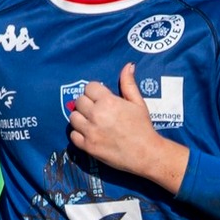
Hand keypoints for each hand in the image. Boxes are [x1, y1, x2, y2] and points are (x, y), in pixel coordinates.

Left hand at [67, 62, 187, 189]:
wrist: (146, 154)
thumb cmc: (143, 127)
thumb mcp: (138, 103)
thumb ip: (128, 84)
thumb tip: (128, 65)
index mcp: (108, 101)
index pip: (88, 87)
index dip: (94, 92)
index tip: (100, 98)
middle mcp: (96, 114)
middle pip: (79, 101)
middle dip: (87, 104)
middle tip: (96, 110)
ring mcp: (90, 131)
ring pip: (73, 117)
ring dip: (80, 118)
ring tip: (91, 122)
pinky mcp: (88, 146)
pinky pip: (73, 135)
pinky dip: (79, 134)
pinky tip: (88, 134)